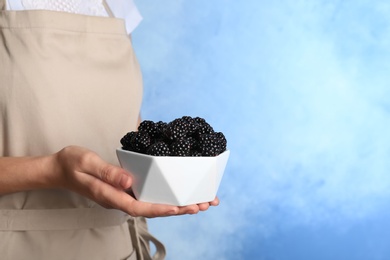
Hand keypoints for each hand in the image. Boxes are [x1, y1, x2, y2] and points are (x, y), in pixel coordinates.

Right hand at [51, 146, 218, 217]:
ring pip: (154, 204)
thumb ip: (108, 172)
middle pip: (153, 209)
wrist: (60, 169)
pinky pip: (149, 197)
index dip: (161, 208)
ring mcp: (123, 197)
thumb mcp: (87, 163)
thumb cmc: (72, 164)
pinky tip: (179, 195)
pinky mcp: (125, 191)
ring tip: (200, 203)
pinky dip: (166, 197)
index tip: (181, 207)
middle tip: (203, 205)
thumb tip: (130, 182)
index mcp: (111, 196)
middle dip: (179, 208)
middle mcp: (120, 199)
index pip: (140, 206)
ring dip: (177, 205)